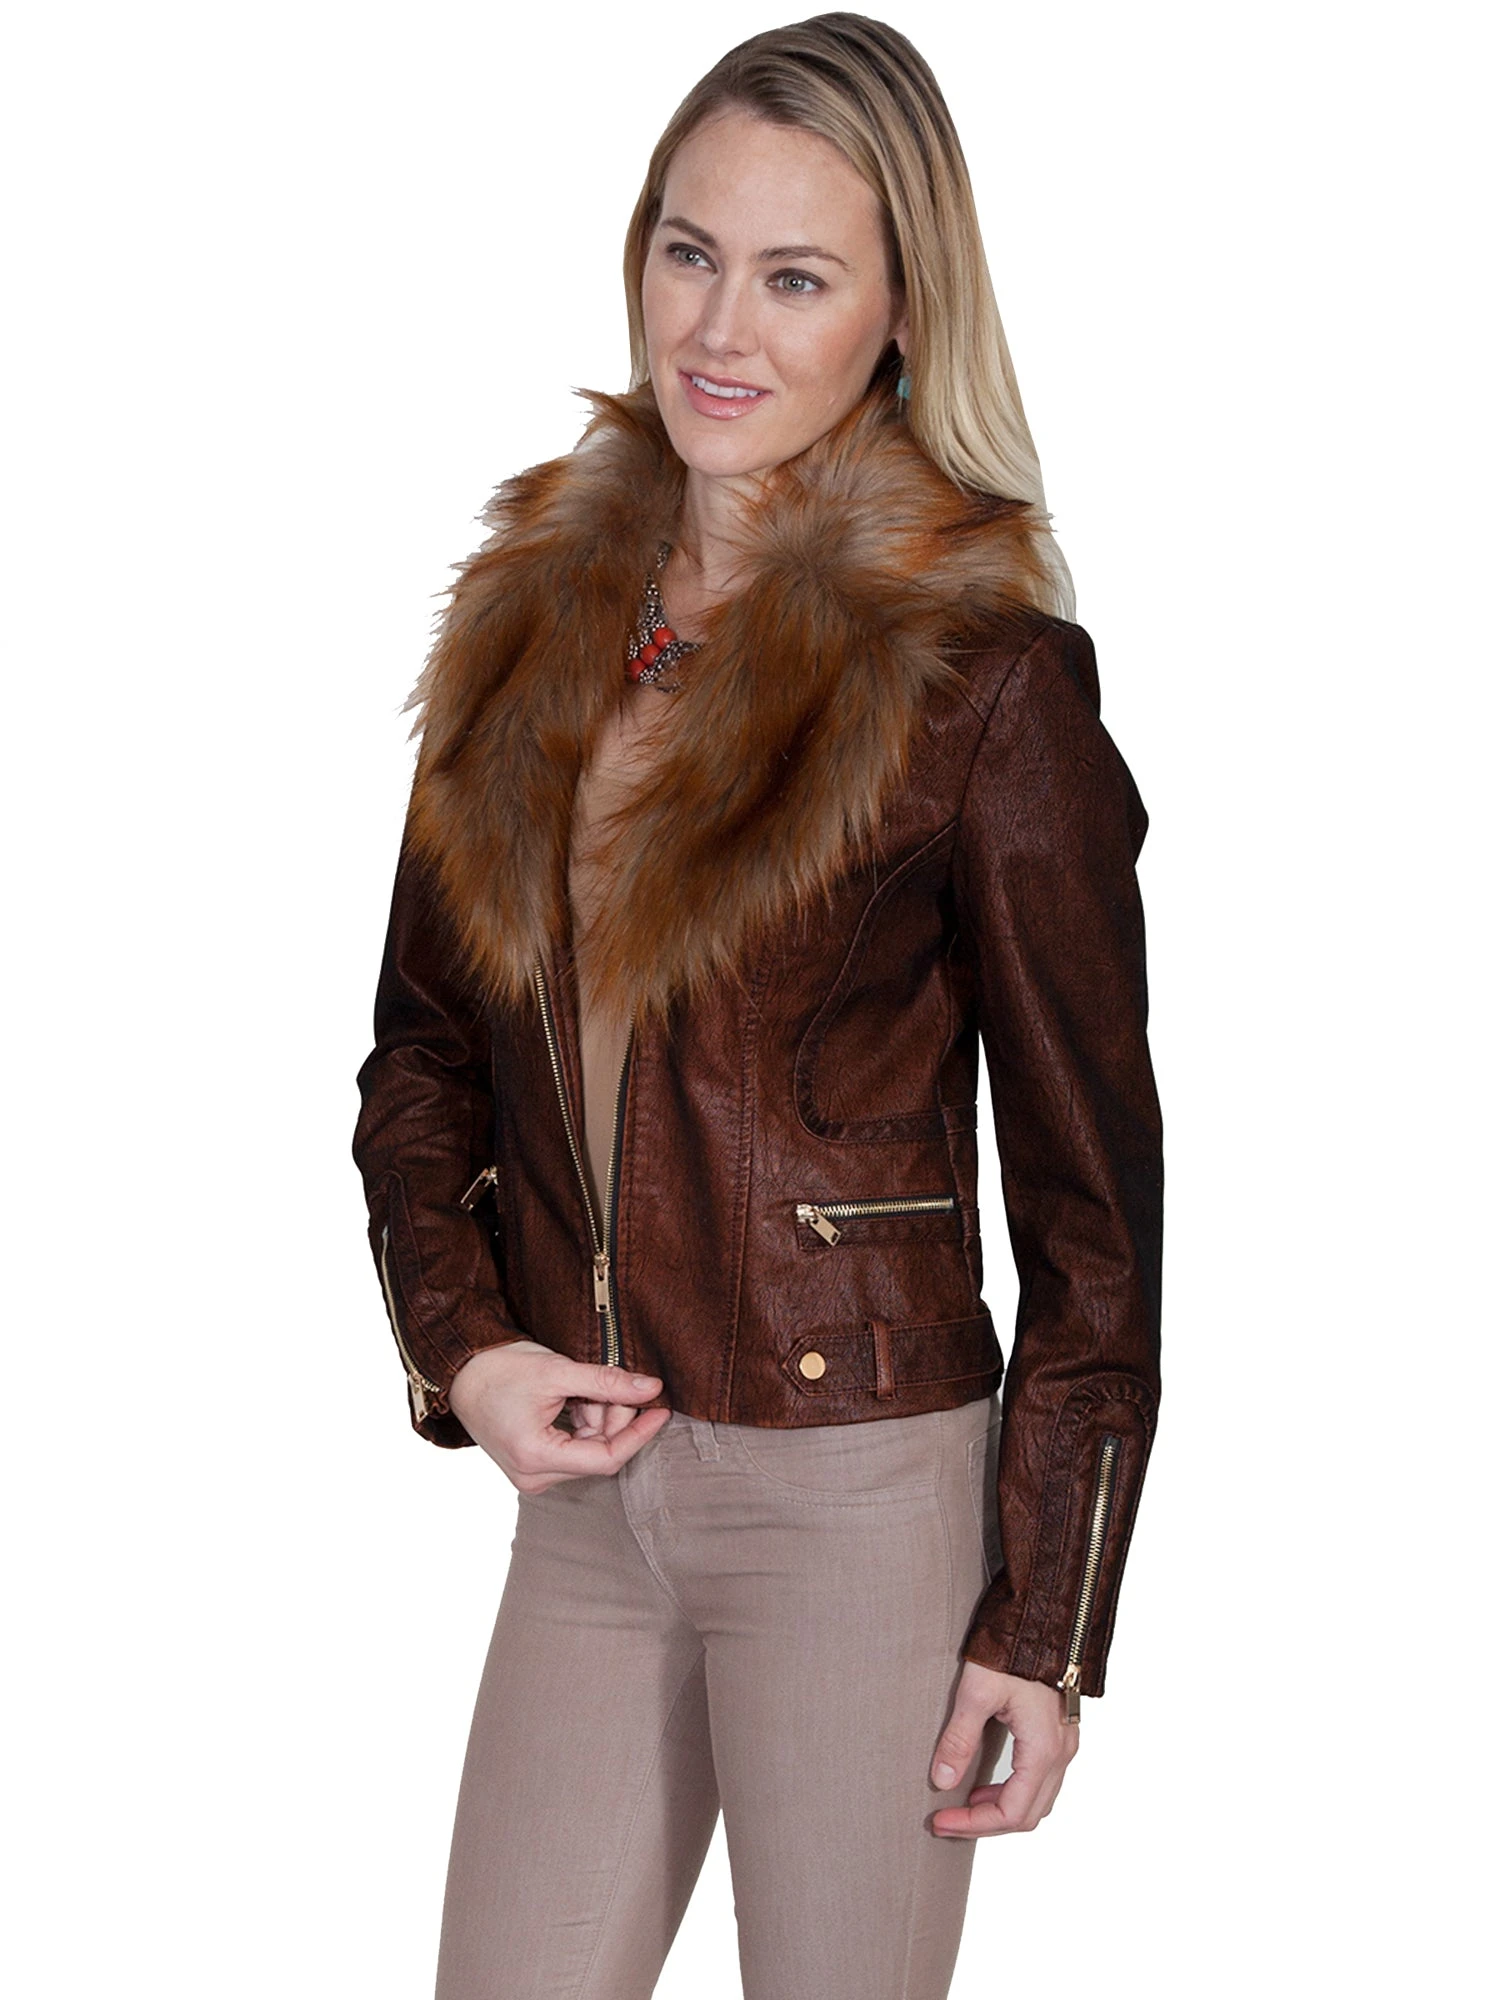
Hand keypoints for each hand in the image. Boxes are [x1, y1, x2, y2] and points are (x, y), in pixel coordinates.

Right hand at [447, 1341, 670, 1490]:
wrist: (460, 1373)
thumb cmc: (500, 1370)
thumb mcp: (557, 1371)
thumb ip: (606, 1383)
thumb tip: (651, 1389)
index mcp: (536, 1458)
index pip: (606, 1458)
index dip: (638, 1433)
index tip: (660, 1410)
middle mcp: (534, 1477)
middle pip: (599, 1453)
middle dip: (615, 1418)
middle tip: (616, 1383)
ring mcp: (532, 1474)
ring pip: (589, 1450)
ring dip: (599, 1418)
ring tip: (584, 1386)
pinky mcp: (533, 1464)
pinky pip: (574, 1449)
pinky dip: (584, 1423)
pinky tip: (576, 1399)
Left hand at [929, 1659, 1078, 1836]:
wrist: (1045, 1617)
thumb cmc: (1013, 1650)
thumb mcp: (977, 1692)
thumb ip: (959, 1739)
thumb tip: (941, 1781)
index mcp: (1043, 1750)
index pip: (1011, 1813)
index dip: (974, 1823)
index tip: (940, 1820)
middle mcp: (1061, 1753)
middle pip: (1028, 1814)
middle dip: (985, 1822)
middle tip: (946, 1820)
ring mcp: (1065, 1743)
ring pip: (1038, 1799)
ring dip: (1001, 1808)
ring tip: (964, 1801)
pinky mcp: (1060, 1732)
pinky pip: (1042, 1779)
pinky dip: (1015, 1791)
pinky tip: (988, 1780)